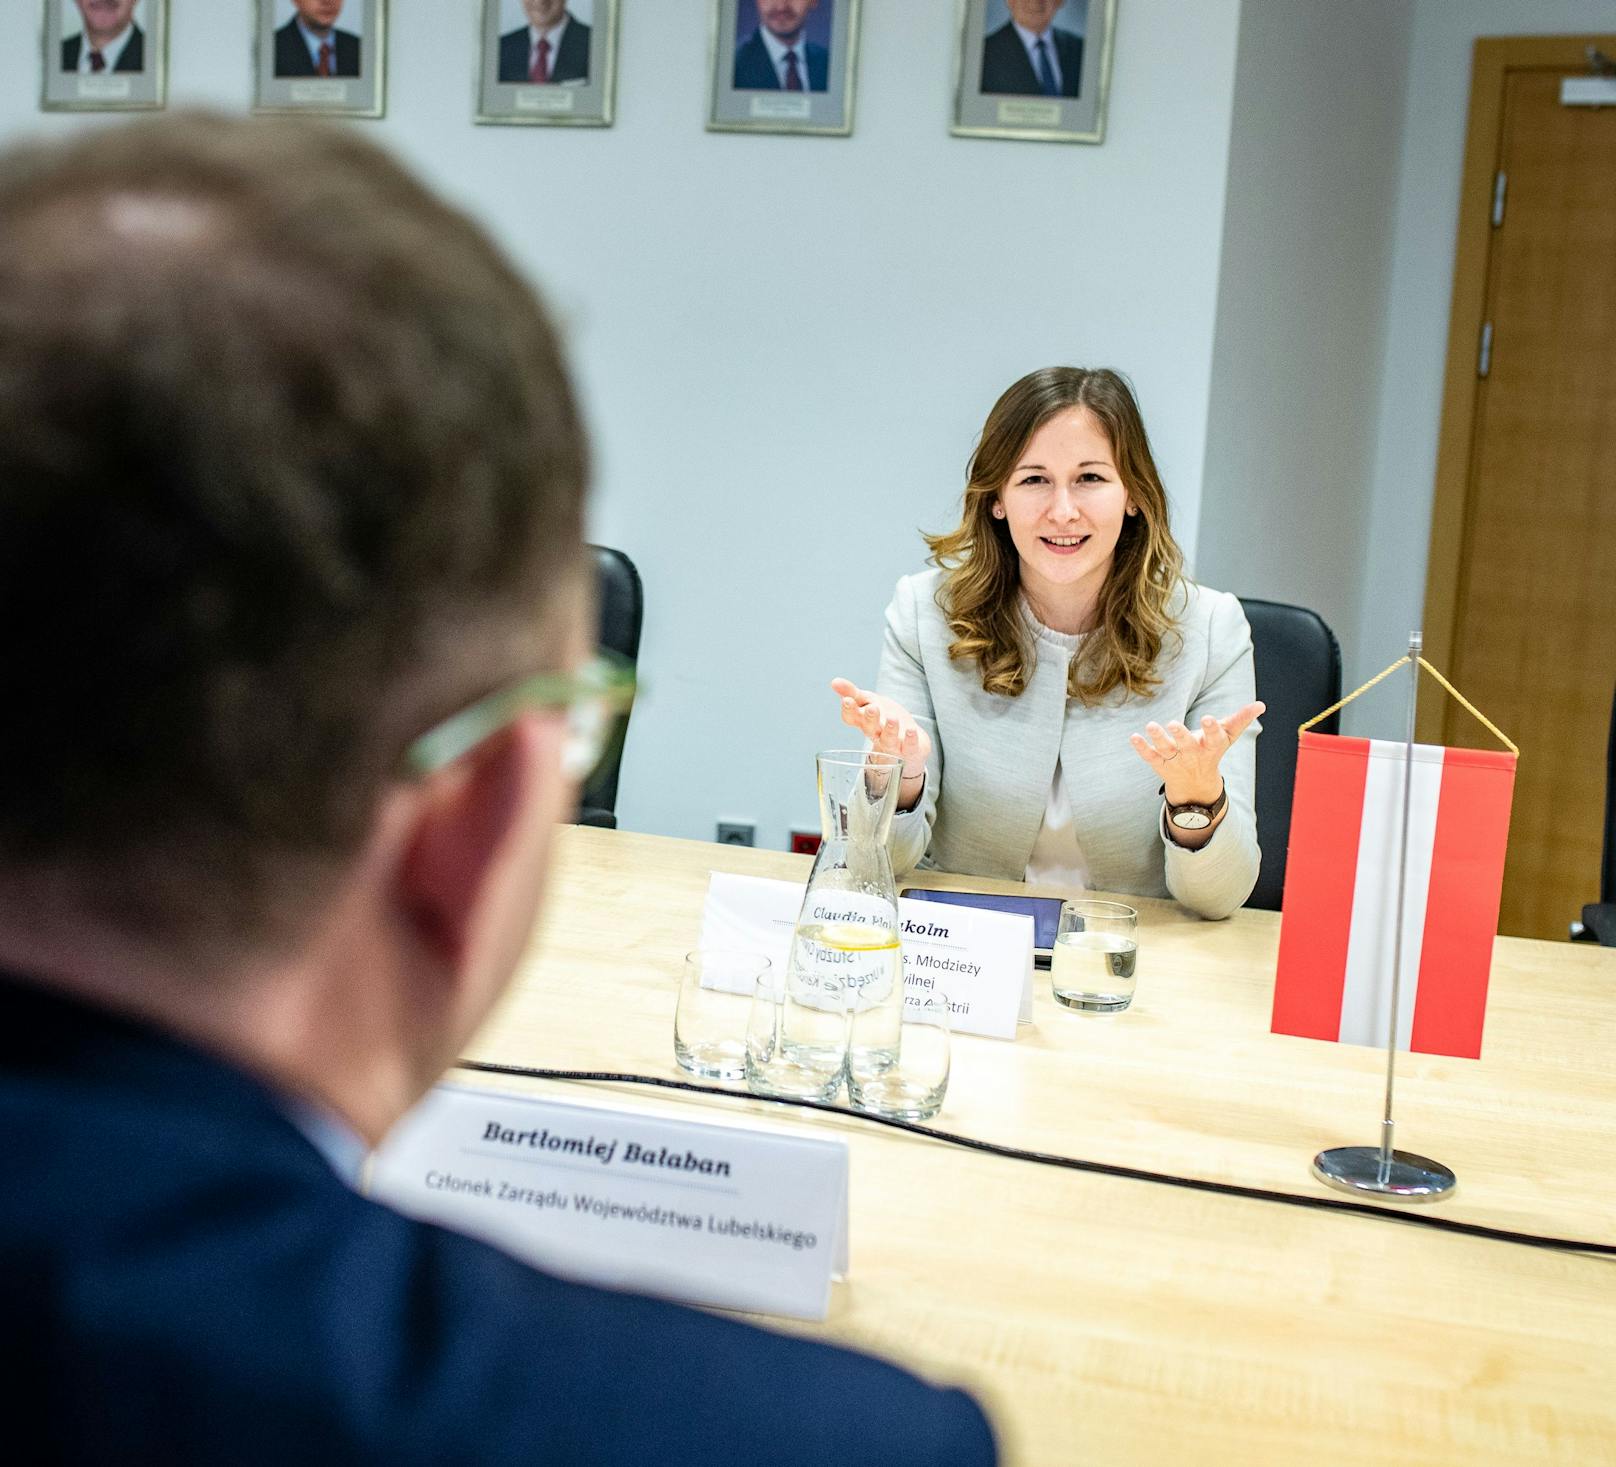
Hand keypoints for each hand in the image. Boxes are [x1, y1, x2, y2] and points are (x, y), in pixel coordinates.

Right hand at [829, 678, 930, 780]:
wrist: (907, 737)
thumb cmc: (883, 718)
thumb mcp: (868, 701)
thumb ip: (852, 692)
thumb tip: (834, 681)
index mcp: (863, 721)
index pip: (851, 718)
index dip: (849, 710)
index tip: (847, 700)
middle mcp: (876, 733)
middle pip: (870, 728)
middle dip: (870, 719)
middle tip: (872, 709)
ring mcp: (892, 743)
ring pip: (888, 739)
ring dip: (890, 730)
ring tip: (892, 719)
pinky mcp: (909, 748)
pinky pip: (909, 746)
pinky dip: (910, 739)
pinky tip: (911, 730)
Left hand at [1128, 702, 1263, 804]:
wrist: (1195, 785)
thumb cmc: (1212, 751)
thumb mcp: (1228, 737)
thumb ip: (1241, 719)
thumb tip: (1261, 704)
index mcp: (1211, 747)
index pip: (1214, 738)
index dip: (1211, 729)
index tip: (1208, 718)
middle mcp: (1193, 755)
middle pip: (1187, 745)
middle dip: (1181, 735)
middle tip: (1173, 723)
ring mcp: (1176, 760)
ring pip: (1166, 750)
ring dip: (1158, 738)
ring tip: (1151, 725)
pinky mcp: (1161, 764)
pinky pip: (1150, 757)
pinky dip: (1142, 748)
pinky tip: (1133, 737)